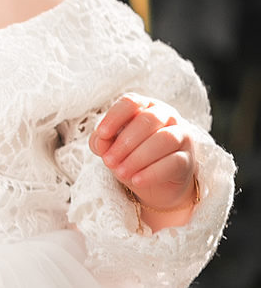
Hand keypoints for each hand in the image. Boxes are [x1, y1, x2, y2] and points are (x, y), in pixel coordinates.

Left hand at [90, 93, 198, 221]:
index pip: (131, 102)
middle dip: (125, 142)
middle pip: (148, 120)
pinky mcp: (187, 159)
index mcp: (145, 107)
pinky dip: (152, 172)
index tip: (103, 134)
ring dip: (138, 157)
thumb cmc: (131, 157)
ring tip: (120, 173)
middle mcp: (167, 116)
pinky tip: (137, 180)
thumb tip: (100, 140)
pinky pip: (173, 162)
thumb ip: (102, 141)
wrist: (155, 185)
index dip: (115, 117)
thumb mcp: (112, 148)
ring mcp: (181, 136)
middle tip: (109, 161)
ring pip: (164, 139)